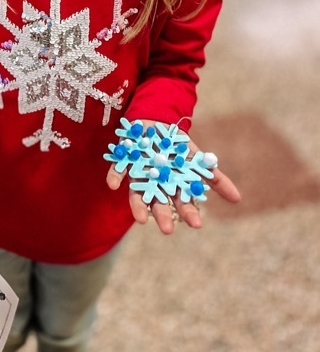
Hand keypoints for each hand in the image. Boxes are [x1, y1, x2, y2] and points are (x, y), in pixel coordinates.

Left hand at [106, 123, 240, 234]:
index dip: (188, 212)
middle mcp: (154, 183)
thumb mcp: (198, 159)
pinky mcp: (123, 160)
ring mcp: (137, 173)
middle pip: (158, 202)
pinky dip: (114, 176)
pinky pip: (117, 170)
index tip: (197, 225)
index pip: (182, 202)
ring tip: (141, 220)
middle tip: (168, 230)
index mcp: (173, 185)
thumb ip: (215, 178)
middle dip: (163, 215)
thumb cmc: (178, 146)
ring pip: (136, 193)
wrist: (156, 121)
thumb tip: (238, 199)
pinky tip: (112, 185)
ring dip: (137, 206)